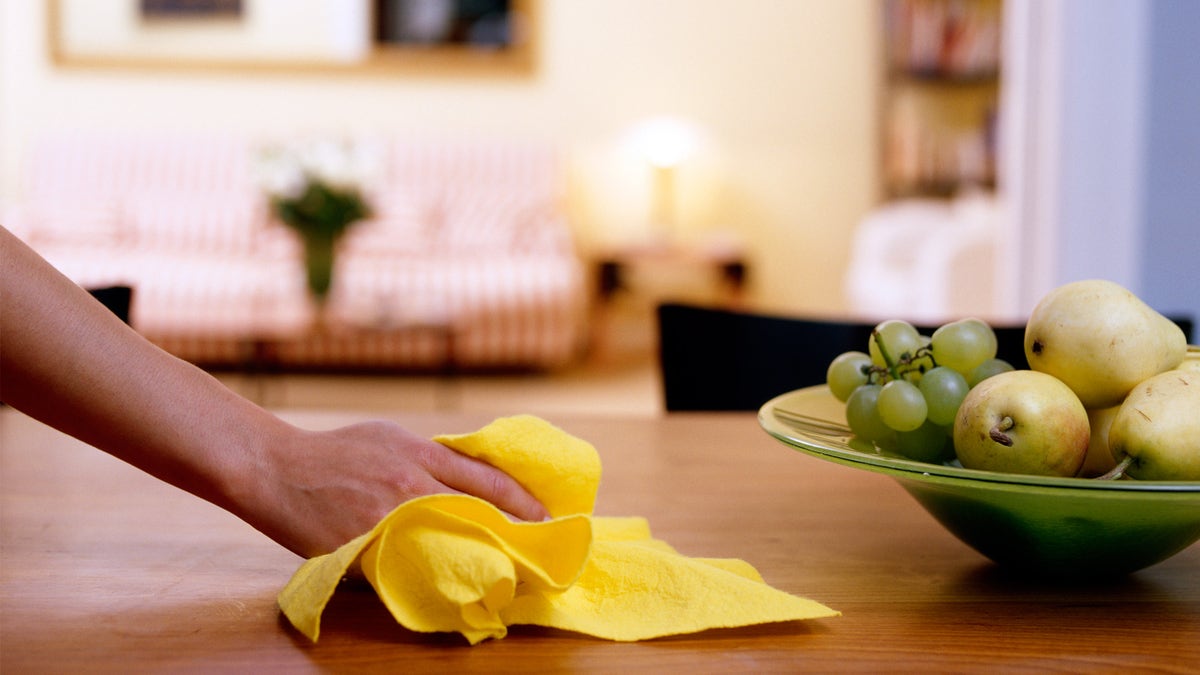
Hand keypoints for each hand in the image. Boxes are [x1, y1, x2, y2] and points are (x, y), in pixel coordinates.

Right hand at [239, 420, 549, 557]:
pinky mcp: (362, 546)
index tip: (544, 517)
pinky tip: (446, 584)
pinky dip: (427, 572)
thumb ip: (426, 457)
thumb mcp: (387, 438)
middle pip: (474, 511)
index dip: (520, 501)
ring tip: (500, 569)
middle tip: (533, 549)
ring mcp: (385, 517)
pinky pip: (404, 564)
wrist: (273, 468)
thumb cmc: (333, 451)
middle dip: (509, 531)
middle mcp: (408, 484)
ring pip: (445, 541)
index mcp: (418, 453)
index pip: (485, 479)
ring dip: (475, 556)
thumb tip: (464, 479)